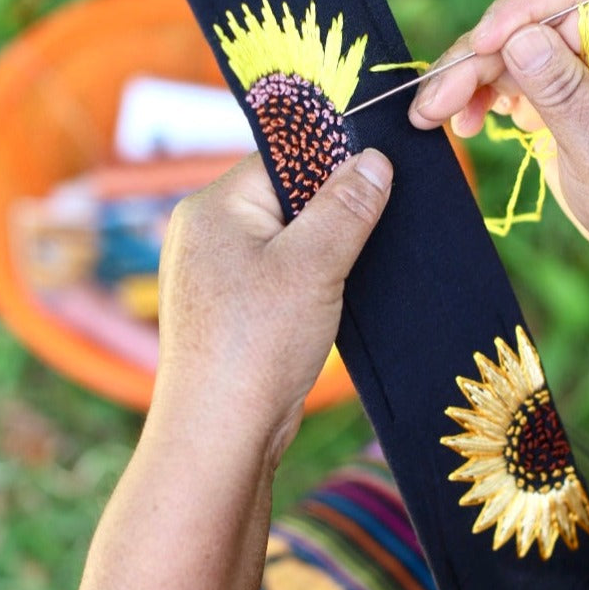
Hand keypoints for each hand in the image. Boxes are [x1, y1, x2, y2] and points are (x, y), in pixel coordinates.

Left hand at [150, 149, 392, 456]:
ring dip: (325, 250)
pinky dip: (310, 278)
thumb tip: (374, 160)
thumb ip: (346, 207)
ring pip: (285, 239)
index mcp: (213, 207)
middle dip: (333, 211)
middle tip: (381, 222)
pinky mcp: (230, 308)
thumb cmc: (257, 344)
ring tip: (361, 264)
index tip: (382, 174)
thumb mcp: (313, 265)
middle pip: (285, 197)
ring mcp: (215, 273)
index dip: (333, 164)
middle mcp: (206, 233)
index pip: (282, 159)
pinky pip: (278, 273)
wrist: (220, 431)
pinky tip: (338, 294)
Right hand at [409, 0, 588, 322]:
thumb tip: (520, 38)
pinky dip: (482, 97)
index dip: (518, 10)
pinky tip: (467, 124)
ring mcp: (583, 76)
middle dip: (476, 54)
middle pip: (530, 24)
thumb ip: (565, 95)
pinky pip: (513, 81)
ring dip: (468, 78)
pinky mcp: (563, 100)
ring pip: (513, 52)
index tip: (478, 45)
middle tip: (433, 103)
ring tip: (431, 116)